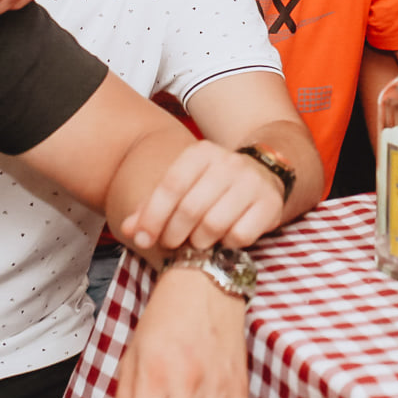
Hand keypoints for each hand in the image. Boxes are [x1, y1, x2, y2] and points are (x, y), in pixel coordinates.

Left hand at [119, 141, 284, 251]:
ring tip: (198, 241)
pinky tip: (224, 239)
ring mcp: (252, 182)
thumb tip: (128, 229)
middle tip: (171, 244)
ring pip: (214, 225)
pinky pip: (240, 236)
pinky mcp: (270, 203)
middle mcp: (228, 162)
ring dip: (200, 242)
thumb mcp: (183, 186)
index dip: (153, 216)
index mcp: (202, 152)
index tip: (143, 239)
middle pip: (190, 209)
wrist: (263, 174)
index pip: (171, 185)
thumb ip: (152, 207)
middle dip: (174, 234)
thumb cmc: (211, 186)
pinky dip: (227, 245)